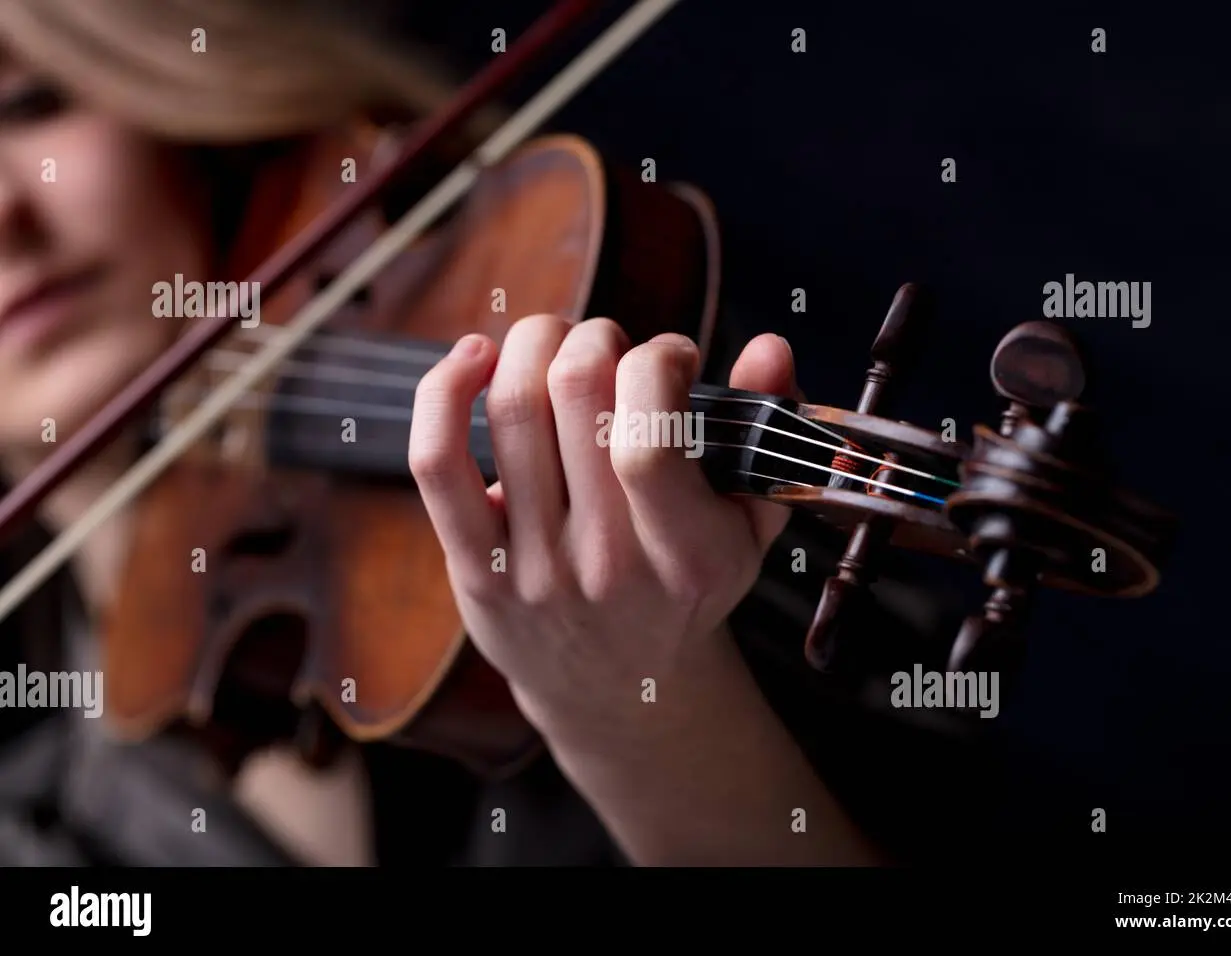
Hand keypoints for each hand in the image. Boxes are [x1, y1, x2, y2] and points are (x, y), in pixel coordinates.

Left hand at [408, 315, 799, 737]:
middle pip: (576, 392)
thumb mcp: (749, 524)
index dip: (657, 361)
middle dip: (594, 337)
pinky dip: (444, 391)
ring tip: (560, 349)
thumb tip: (769, 345)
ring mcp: (535, 568)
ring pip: (512, 407)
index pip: (652, 432)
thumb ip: (765, 430)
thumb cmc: (687, 588)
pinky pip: (439, 462)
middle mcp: (608, 562)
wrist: (621, 690)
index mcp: (688, 553)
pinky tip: (474, 357)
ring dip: (535, 346)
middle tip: (610, 348)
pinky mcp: (477, 570)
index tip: (672, 360)